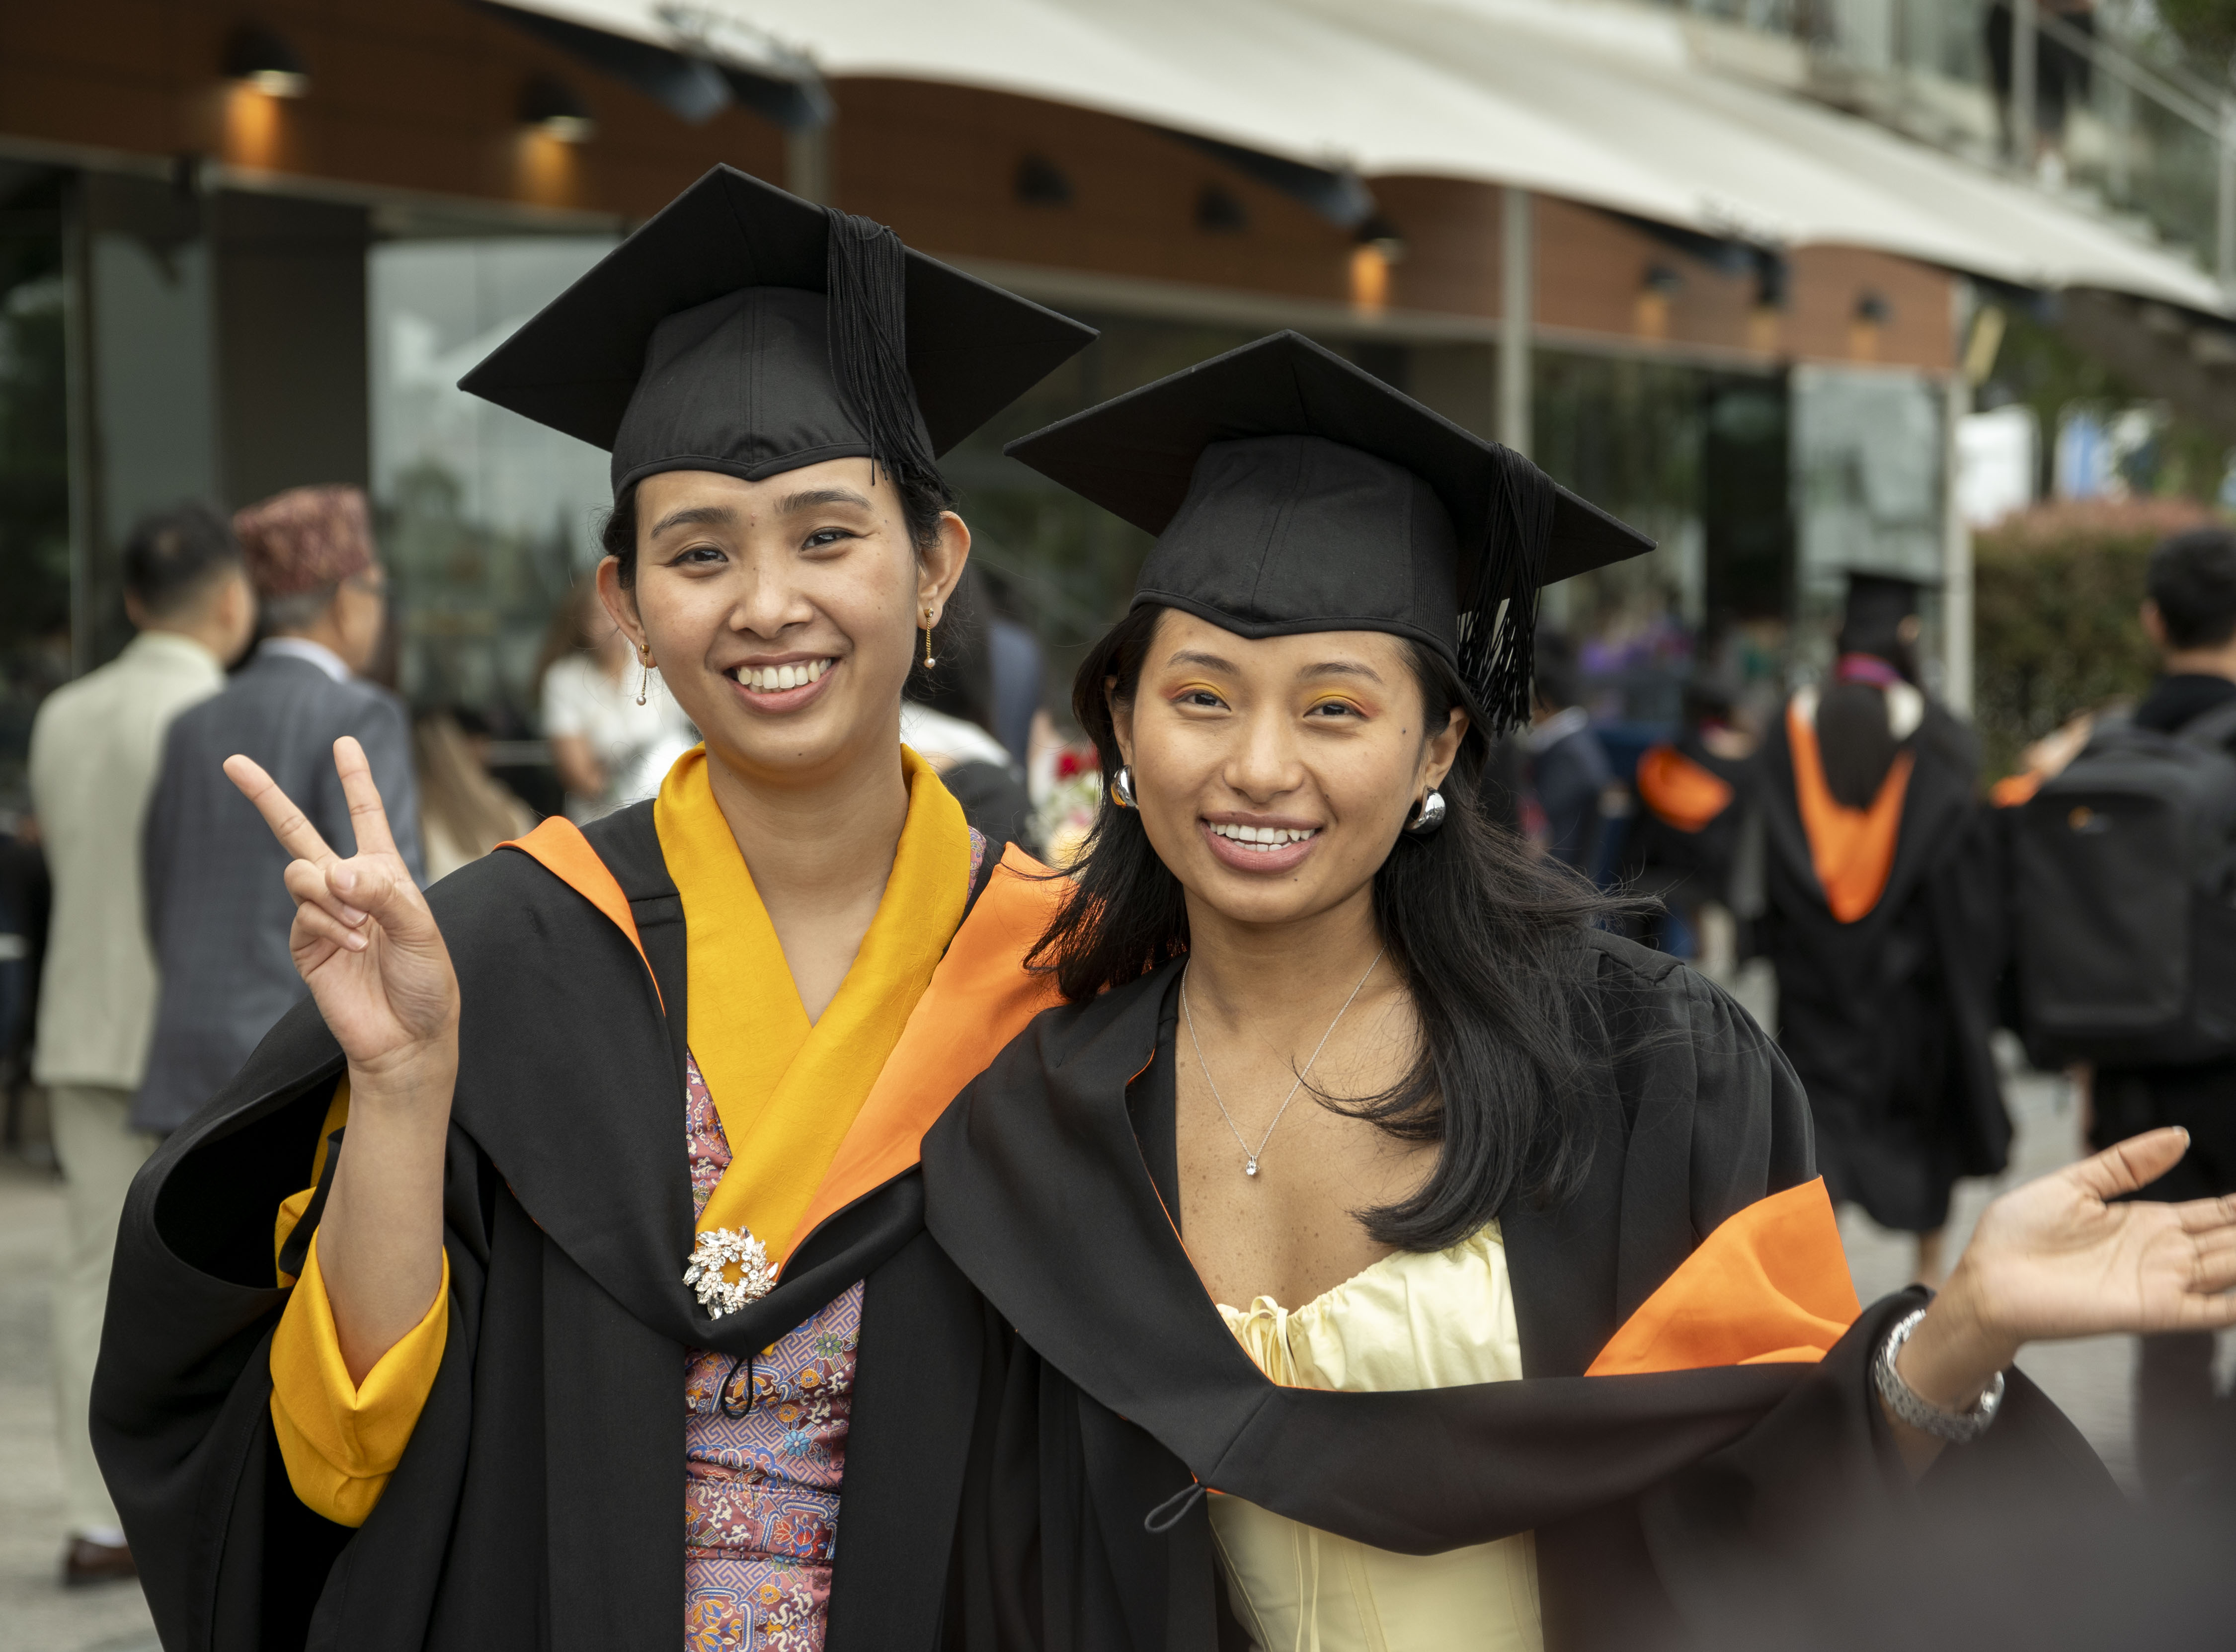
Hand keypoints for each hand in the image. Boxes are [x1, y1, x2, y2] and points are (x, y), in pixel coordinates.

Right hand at [225, 737, 459, 1084]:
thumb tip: (334, 871)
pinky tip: (352, 945)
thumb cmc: (426, 981)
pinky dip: (328, 924)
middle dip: (266, 796)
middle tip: (232, 761)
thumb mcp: (422, 930)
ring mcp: (322, 913)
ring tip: (361, 927)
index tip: (344, 743)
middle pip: (298, 832)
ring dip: (330, 895)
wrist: (407, 1035)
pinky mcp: (304, 942)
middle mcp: (349, 886)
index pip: (367, 817)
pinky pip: (303, 913)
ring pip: (300, 873)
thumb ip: (384, 894)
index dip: (355, 780)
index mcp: (385, 874)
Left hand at [1901, 1129, 2235, 1410]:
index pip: (2217, 1213)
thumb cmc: (2018, 1234)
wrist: (1986, 1279)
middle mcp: (2164, 1254)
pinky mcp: (2152, 1310)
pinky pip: (2213, 1309)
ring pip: (2234, 1269)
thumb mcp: (2075, 1183)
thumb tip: (2179, 1134)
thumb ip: (2128, 1162)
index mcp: (2148, 1222)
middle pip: (2235, 1240)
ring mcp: (2163, 1282)